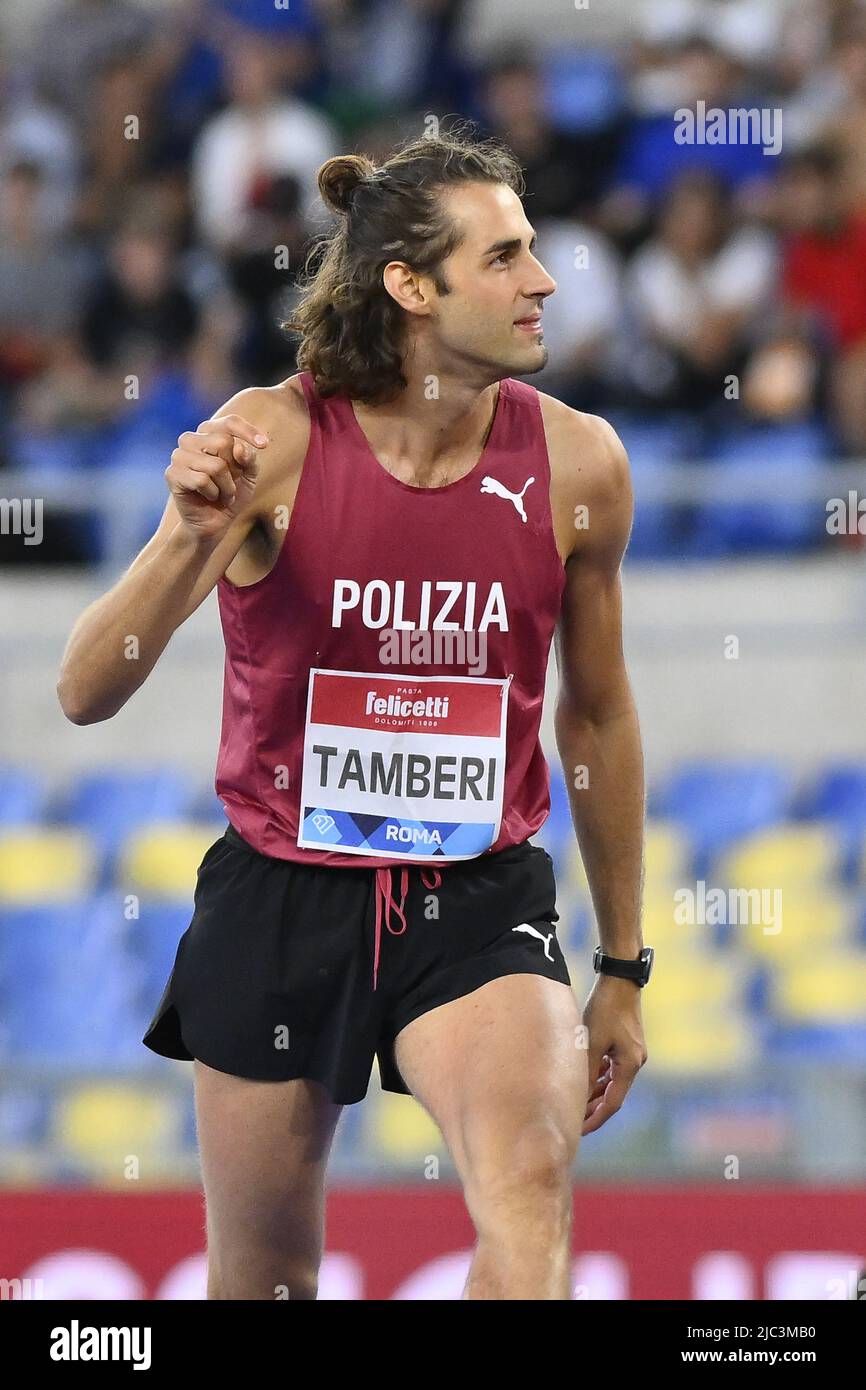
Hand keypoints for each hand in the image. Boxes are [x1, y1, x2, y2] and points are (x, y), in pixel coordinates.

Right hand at [165, 414, 267, 540]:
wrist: (215, 522)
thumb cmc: (232, 493)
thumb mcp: (249, 474)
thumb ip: (249, 458)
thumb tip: (238, 448)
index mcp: (208, 432)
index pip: (229, 422)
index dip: (248, 432)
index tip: (264, 446)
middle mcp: (190, 439)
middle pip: (224, 442)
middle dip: (235, 469)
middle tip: (231, 483)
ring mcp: (178, 455)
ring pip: (215, 465)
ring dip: (226, 486)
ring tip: (222, 493)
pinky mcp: (172, 474)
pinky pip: (202, 480)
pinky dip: (213, 493)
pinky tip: (209, 497)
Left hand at [581, 974, 646, 1135]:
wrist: (619, 980)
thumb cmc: (605, 1008)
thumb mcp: (591, 1041)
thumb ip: (586, 1070)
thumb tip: (577, 1095)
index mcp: (629, 1065)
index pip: (612, 1103)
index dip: (595, 1119)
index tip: (579, 1131)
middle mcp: (635, 1062)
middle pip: (614, 1095)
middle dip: (595, 1109)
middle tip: (575, 1123)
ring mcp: (632, 1052)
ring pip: (613, 1081)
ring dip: (596, 1093)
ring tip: (578, 1104)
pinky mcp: (626, 1043)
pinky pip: (612, 1067)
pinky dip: (600, 1076)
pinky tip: (587, 1079)